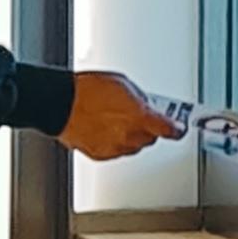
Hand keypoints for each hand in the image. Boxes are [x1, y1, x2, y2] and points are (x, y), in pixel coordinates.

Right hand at [58, 71, 184, 159]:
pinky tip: (102, 130)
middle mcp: (130, 136)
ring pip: (133, 146)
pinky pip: (115, 151)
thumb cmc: (85, 90)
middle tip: (135, 116)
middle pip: (150, 139)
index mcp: (140, 117)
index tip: (178, 128)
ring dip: (130, 137)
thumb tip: (145, 105)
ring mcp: (115, 148)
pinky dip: (113, 143)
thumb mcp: (121, 84)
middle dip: (146, 129)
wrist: (59, 104)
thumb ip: (139, 98)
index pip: (170, 130)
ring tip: (113, 121)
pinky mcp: (100, 155)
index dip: (177, 129)